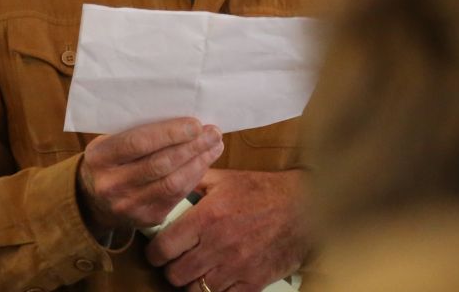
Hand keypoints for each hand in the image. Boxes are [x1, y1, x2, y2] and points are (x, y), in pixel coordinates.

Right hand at [75, 117, 223, 236]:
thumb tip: (182, 118)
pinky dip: (194, 177)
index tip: (195, 124)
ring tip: (215, 146)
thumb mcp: (111, 141)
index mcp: (99, 158)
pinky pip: (176, 197)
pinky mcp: (145, 219)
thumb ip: (137, 131)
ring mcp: (128, 206)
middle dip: (192, 147)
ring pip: (172, 183)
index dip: (170, 133)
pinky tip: (204, 163)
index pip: (138, 143)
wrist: (94, 200)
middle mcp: (111, 185)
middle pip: (160, 164)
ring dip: (198, 162)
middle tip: (213, 132)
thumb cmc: (111, 159)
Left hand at [146, 168, 308, 291]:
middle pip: (175, 274)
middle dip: (171, 268)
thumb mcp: (226, 178)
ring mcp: (235, 268)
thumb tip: (170, 182)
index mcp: (207, 217)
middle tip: (177, 260)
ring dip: (191, 281)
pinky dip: (214, 290)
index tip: (157, 251)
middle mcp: (218, 245)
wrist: (304, 209)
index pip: (163, 248)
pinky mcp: (251, 283)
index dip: (154, 252)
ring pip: (194, 290)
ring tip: (196, 269)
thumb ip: (194, 181)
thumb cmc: (263, 191)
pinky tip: (217, 277)